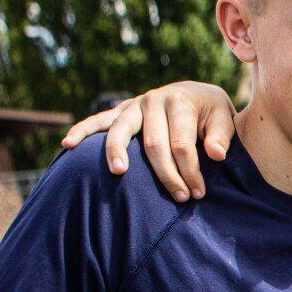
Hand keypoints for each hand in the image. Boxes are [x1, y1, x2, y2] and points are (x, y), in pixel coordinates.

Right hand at [60, 82, 235, 201]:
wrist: (197, 94)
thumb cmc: (211, 113)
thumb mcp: (223, 119)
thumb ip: (221, 136)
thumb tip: (216, 154)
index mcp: (180, 101)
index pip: (181, 144)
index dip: (190, 172)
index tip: (197, 193)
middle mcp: (154, 99)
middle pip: (153, 143)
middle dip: (166, 174)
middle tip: (180, 197)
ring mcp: (134, 104)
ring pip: (121, 131)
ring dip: (117, 152)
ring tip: (119, 172)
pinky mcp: (121, 111)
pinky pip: (98, 121)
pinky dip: (81, 131)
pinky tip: (68, 144)